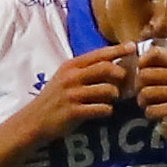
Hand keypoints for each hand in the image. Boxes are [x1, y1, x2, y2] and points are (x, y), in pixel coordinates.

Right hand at [21, 45, 140, 138]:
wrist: (34, 120)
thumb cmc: (54, 98)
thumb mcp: (65, 78)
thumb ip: (85, 70)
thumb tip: (113, 63)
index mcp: (71, 66)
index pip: (99, 54)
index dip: (117, 50)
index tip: (132, 47)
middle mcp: (71, 77)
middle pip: (105, 68)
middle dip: (121, 74)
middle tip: (126, 81)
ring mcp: (73, 94)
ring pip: (108, 90)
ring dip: (115, 95)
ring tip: (112, 99)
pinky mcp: (74, 112)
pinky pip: (102, 109)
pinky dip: (108, 110)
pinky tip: (103, 111)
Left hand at [132, 45, 166, 148]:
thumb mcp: (163, 76)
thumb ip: (150, 63)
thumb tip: (131, 47)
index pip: (155, 52)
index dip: (141, 62)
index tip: (140, 72)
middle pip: (145, 74)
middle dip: (138, 86)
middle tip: (143, 93)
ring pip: (146, 92)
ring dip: (142, 101)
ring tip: (147, 103)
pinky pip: (152, 109)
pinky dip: (149, 112)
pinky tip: (154, 112)